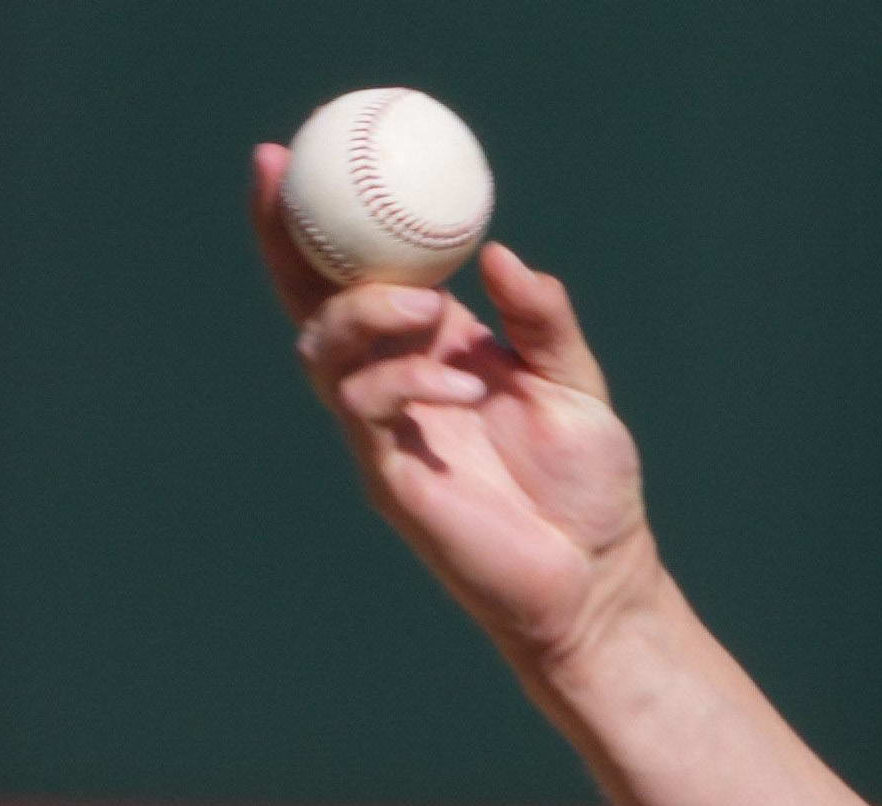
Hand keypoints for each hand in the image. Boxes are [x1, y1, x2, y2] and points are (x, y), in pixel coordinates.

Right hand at [253, 144, 651, 673]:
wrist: (597, 577)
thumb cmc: (585, 485)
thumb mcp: (574, 382)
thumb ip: (542, 318)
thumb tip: (500, 255)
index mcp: (431, 350)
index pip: (355, 276)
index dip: (316, 222)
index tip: (294, 152)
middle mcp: (394, 383)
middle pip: (311, 303)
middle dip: (285, 241)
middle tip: (284, 179)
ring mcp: (384, 432)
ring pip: (325, 353)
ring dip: (365, 316)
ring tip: (427, 309)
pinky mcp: (390, 479)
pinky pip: (367, 412)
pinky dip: (405, 383)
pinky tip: (462, 385)